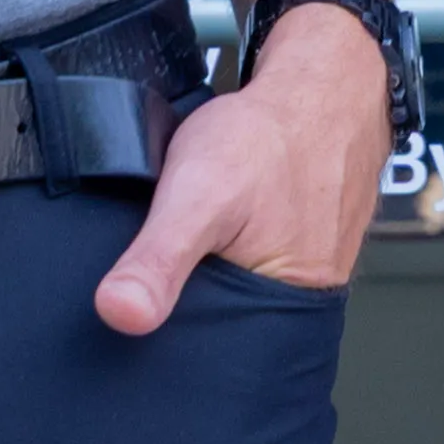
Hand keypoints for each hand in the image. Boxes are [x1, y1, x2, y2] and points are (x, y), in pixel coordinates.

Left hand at [98, 3, 395, 329]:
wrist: (323, 85)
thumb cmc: (269, 138)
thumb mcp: (197, 195)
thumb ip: (158, 258)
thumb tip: (119, 315)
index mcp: (279, 313)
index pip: (209, 359)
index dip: (167, 344)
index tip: (133, 317)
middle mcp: (301, 303)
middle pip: (224, 326)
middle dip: (188, 306)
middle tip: (163, 262)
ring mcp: (311, 271)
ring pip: (240, 293)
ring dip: (211, 275)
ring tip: (191, 241)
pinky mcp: (309, 242)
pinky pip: (260, 261)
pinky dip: (235, 247)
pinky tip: (223, 223)